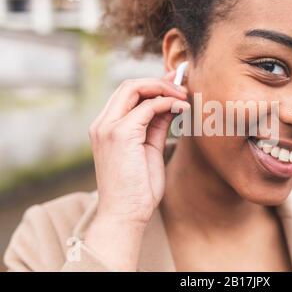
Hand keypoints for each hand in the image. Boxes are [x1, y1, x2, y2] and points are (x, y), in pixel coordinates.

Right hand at [84, 71, 188, 270]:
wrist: (125, 215)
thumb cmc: (138, 188)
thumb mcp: (150, 149)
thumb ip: (157, 126)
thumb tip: (171, 106)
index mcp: (106, 128)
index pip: (127, 94)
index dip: (153, 86)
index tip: (176, 87)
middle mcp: (102, 124)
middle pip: (129, 85)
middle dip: (159, 82)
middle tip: (183, 89)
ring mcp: (108, 128)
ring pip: (134, 88)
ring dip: (164, 89)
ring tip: (184, 97)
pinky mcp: (120, 134)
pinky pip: (147, 107)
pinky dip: (167, 103)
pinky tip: (181, 109)